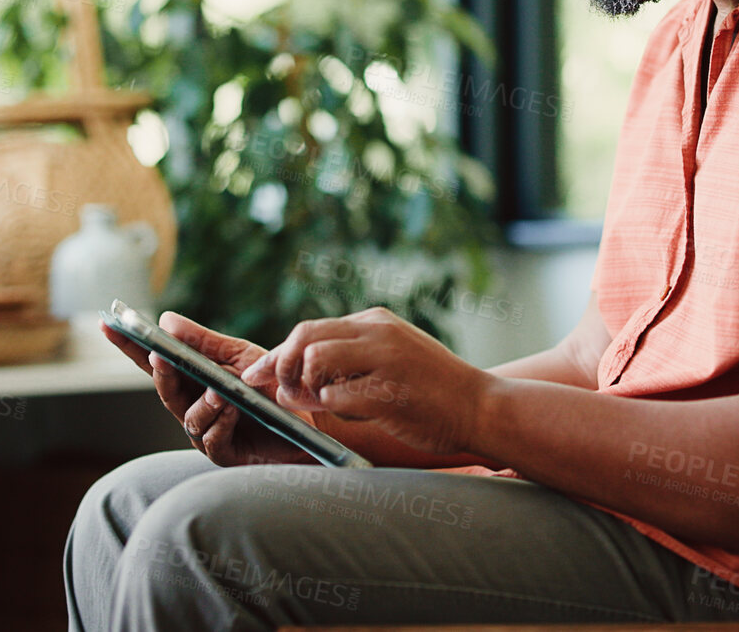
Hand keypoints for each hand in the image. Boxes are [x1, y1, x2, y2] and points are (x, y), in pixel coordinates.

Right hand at [101, 313, 315, 466]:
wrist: (309, 420)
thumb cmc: (271, 388)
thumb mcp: (240, 356)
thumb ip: (203, 342)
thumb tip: (165, 320)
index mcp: (192, 380)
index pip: (154, 362)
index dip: (129, 346)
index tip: (108, 323)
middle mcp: (192, 406)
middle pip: (164, 390)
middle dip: (161, 373)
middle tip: (159, 355)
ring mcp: (206, 432)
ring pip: (188, 418)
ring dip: (202, 402)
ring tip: (219, 390)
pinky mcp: (224, 454)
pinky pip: (212, 438)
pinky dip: (220, 421)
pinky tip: (233, 409)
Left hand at [251, 307, 491, 456]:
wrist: (481, 408)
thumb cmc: (431, 393)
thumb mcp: (387, 363)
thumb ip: (344, 365)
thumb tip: (289, 382)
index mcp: (375, 322)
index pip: (310, 329)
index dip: (278, 353)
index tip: (257, 374)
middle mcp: (378, 332)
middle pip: (304, 337)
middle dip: (280, 366)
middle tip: (279, 392)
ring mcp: (385, 359)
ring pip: (314, 360)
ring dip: (305, 388)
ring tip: (317, 404)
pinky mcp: (390, 391)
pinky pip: (336, 397)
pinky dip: (329, 409)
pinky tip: (346, 415)